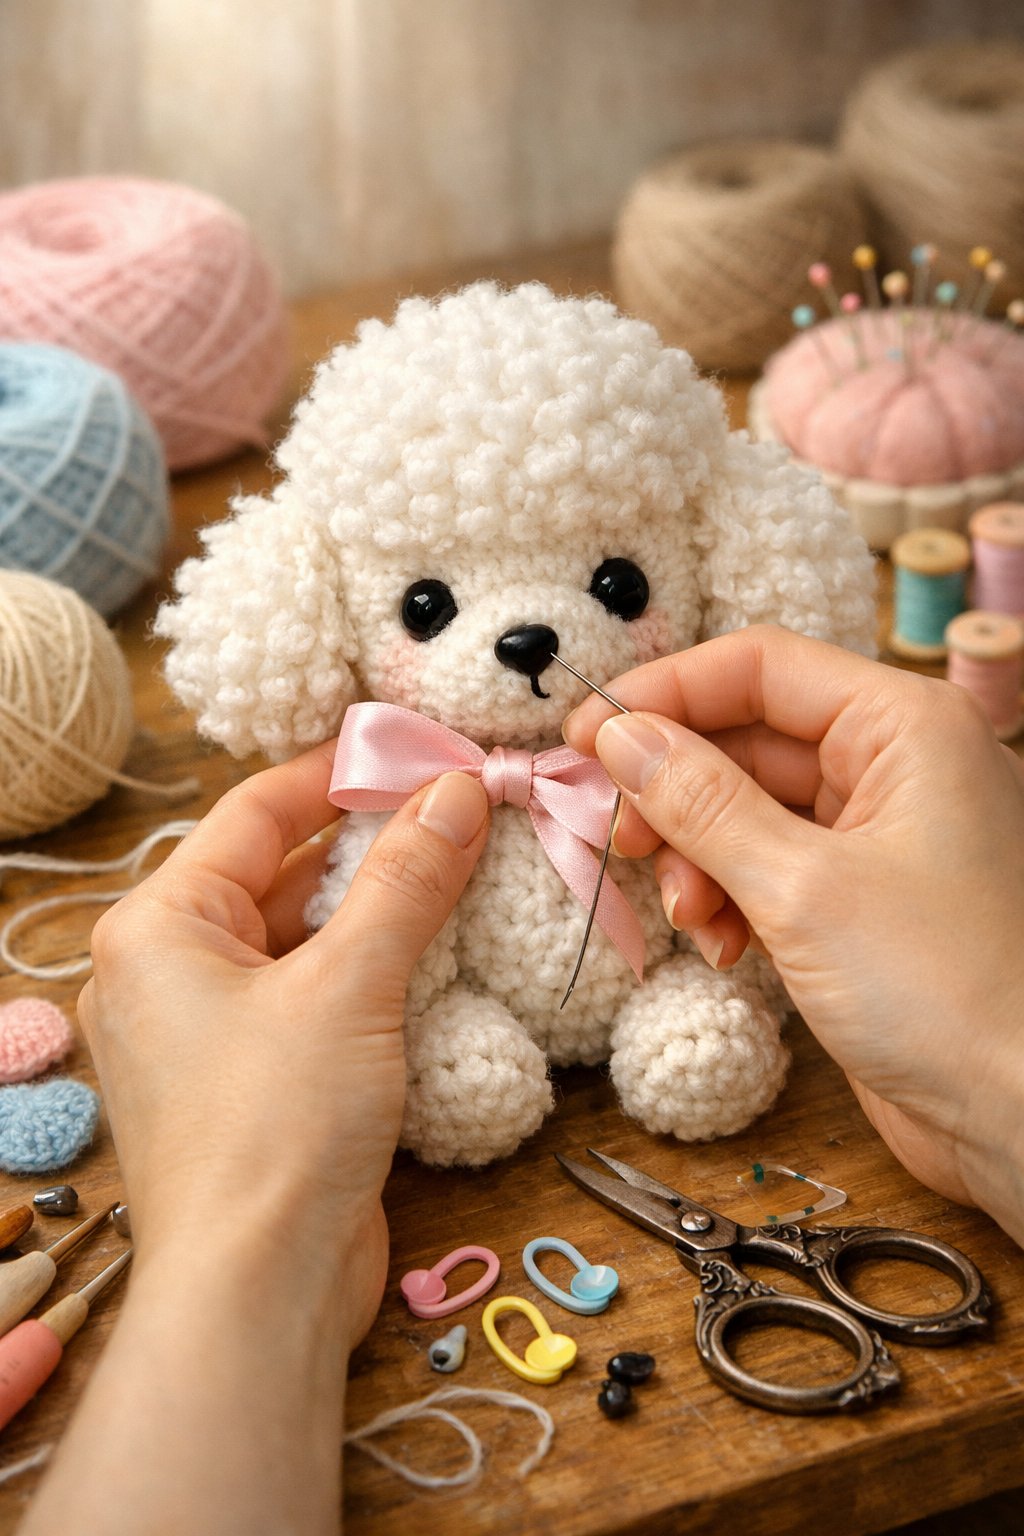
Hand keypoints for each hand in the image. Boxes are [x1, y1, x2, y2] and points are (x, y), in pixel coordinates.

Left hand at [28, 753, 488, 1535]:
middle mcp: (171, 970)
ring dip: (381, 909)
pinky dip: (373, 971)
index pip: (256, 811)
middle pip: (282, 872)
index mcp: (161, 925)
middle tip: (462, 807)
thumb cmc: (276, 1126)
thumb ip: (406, 880)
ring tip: (466, 866)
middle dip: (372, 843)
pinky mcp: (255, 1081)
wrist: (259, 1293)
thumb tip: (460, 789)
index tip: (425, 750)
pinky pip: (316, 996)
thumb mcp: (349, 984)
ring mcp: (211, 1030)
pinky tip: (439, 951)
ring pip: (305, 937)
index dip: (342, 773)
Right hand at [564, 625, 1023, 1242]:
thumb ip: (701, 802)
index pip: (760, 668)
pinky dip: (727, 899)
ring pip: (748, 810)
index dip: (664, 693)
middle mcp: (897, 766)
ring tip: (685, 915)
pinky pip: (768, 868)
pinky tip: (721, 948)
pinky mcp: (862, 901)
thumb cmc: (945, 992)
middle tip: (617, 837)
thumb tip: (620, 735)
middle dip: (674, 791)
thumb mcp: (800, 887)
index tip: (583, 736)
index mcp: (905, 726)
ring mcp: (881, 836)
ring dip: (695, 857)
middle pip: (748, 740)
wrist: (1023, 1122)